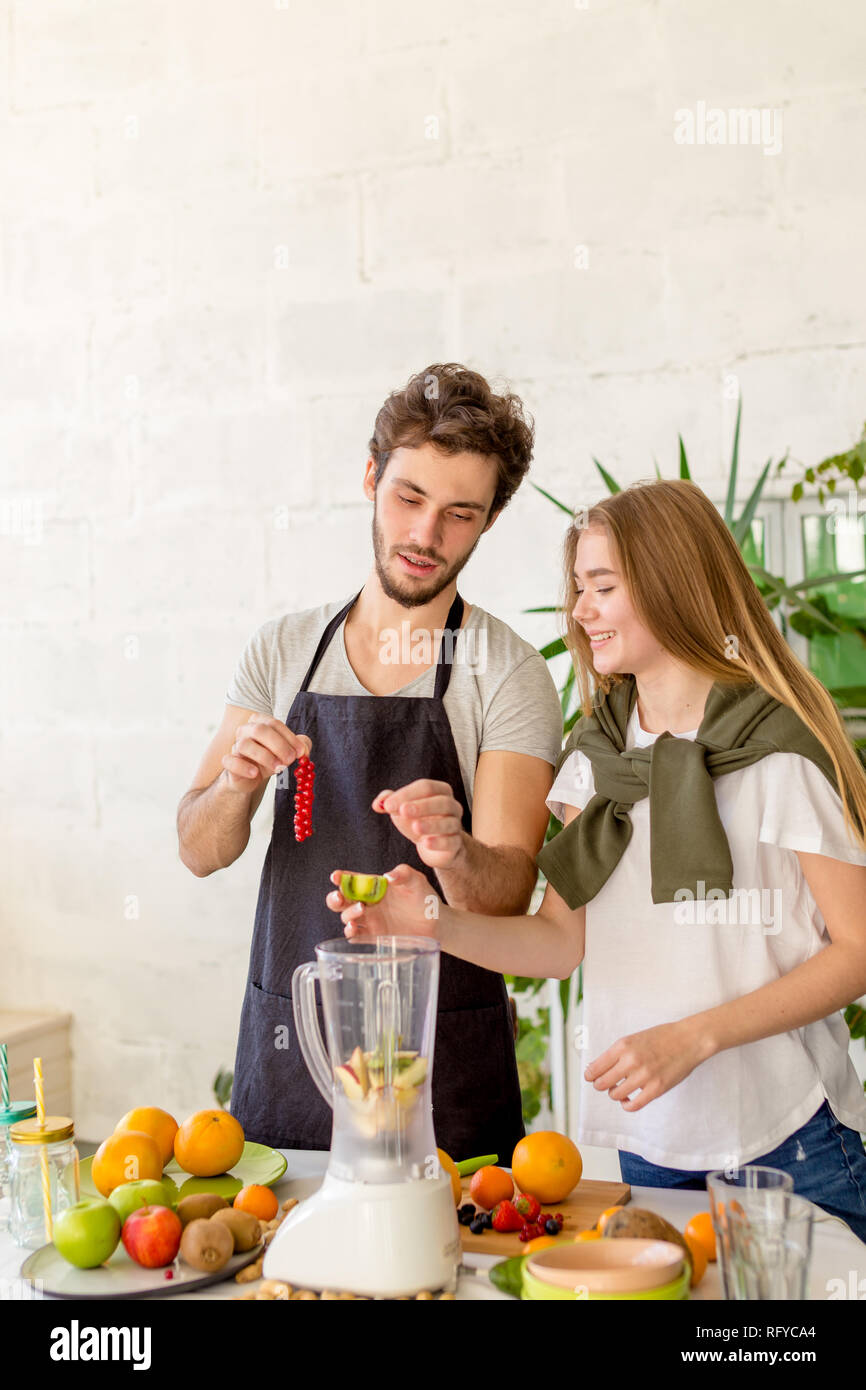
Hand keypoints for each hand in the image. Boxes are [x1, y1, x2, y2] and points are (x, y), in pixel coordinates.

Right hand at [221, 716, 310, 792]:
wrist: (250, 777)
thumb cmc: (270, 759)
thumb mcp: (288, 751)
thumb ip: (301, 746)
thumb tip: (305, 749)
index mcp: (259, 722)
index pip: (274, 724)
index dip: (289, 737)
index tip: (301, 752)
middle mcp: (245, 731)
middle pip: (260, 730)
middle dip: (278, 745)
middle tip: (290, 759)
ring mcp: (235, 746)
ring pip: (245, 745)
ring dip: (264, 756)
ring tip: (278, 768)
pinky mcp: (228, 762)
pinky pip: (231, 761)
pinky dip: (244, 767)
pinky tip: (255, 773)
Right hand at [325, 864, 442, 941]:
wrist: (437, 923)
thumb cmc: (425, 898)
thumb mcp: (417, 881)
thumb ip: (404, 874)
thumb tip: (389, 876)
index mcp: (375, 886)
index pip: (353, 880)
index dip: (341, 878)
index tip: (336, 876)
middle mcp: (369, 903)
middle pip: (343, 900)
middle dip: (335, 898)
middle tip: (338, 897)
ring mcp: (370, 921)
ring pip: (346, 917)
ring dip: (347, 914)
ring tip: (361, 909)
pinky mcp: (374, 937)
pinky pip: (356, 936)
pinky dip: (350, 933)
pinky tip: (354, 929)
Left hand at [372, 779, 464, 869]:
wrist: (434, 845)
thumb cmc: (418, 820)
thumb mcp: (402, 808)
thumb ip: (389, 801)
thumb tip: (378, 803)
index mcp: (440, 791)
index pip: (426, 787)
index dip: (406, 794)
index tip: (388, 805)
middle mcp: (452, 806)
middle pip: (442, 802)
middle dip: (422, 806)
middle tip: (403, 811)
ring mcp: (456, 825)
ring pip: (449, 822)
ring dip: (431, 824)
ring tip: (415, 827)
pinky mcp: (456, 844)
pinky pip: (451, 842)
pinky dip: (439, 842)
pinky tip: (425, 842)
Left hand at [584, 1019, 711, 1111]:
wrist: (688, 1040)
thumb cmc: (661, 1037)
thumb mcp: (634, 1038)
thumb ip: (617, 1053)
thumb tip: (596, 1068)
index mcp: (623, 1046)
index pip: (595, 1067)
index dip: (590, 1075)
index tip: (590, 1077)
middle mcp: (631, 1061)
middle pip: (602, 1083)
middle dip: (599, 1085)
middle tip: (603, 1084)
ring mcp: (644, 1076)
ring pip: (615, 1094)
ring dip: (614, 1094)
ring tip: (619, 1089)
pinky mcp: (656, 1089)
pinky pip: (633, 1105)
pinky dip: (626, 1105)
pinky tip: (627, 1100)